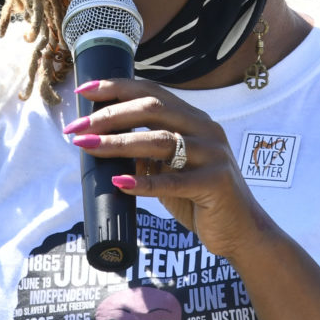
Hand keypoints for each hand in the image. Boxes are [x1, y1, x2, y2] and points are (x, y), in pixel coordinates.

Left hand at [64, 80, 270, 260]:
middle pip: (153, 109)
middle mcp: (205, 129)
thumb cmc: (199, 198)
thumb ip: (144, 153)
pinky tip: (119, 184)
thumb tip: (100, 141)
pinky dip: (143, 182)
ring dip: (118, 143)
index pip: (152, 92)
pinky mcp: (216, 183)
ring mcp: (213, 154)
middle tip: (78, 128)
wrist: (241, 231)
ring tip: (88, 147)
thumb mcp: (168, 169)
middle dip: (110, 115)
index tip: (84, 91)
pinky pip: (174, 181)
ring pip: (160, 141)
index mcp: (193, 119)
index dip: (117, 88)